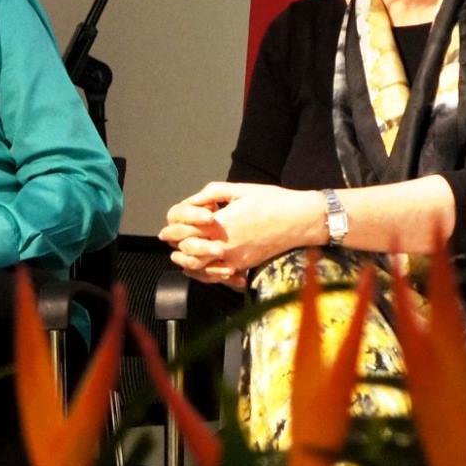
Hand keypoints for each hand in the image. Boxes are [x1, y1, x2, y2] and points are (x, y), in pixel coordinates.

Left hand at [160, 181, 320, 280]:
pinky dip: (206, 272)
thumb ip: (211, 193)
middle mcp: (224, 244)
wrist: (300, 220)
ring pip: (199, 268)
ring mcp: (234, 258)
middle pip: (187, 251)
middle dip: (176, 244)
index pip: (184, 231)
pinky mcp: (243, 266)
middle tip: (169, 241)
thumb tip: (192, 201)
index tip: (166, 230)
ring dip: (187, 260)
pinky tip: (202, 264)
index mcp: (220, 222)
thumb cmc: (273, 201)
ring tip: (181, 254)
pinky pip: (217, 275)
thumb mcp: (239, 189)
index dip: (171, 230)